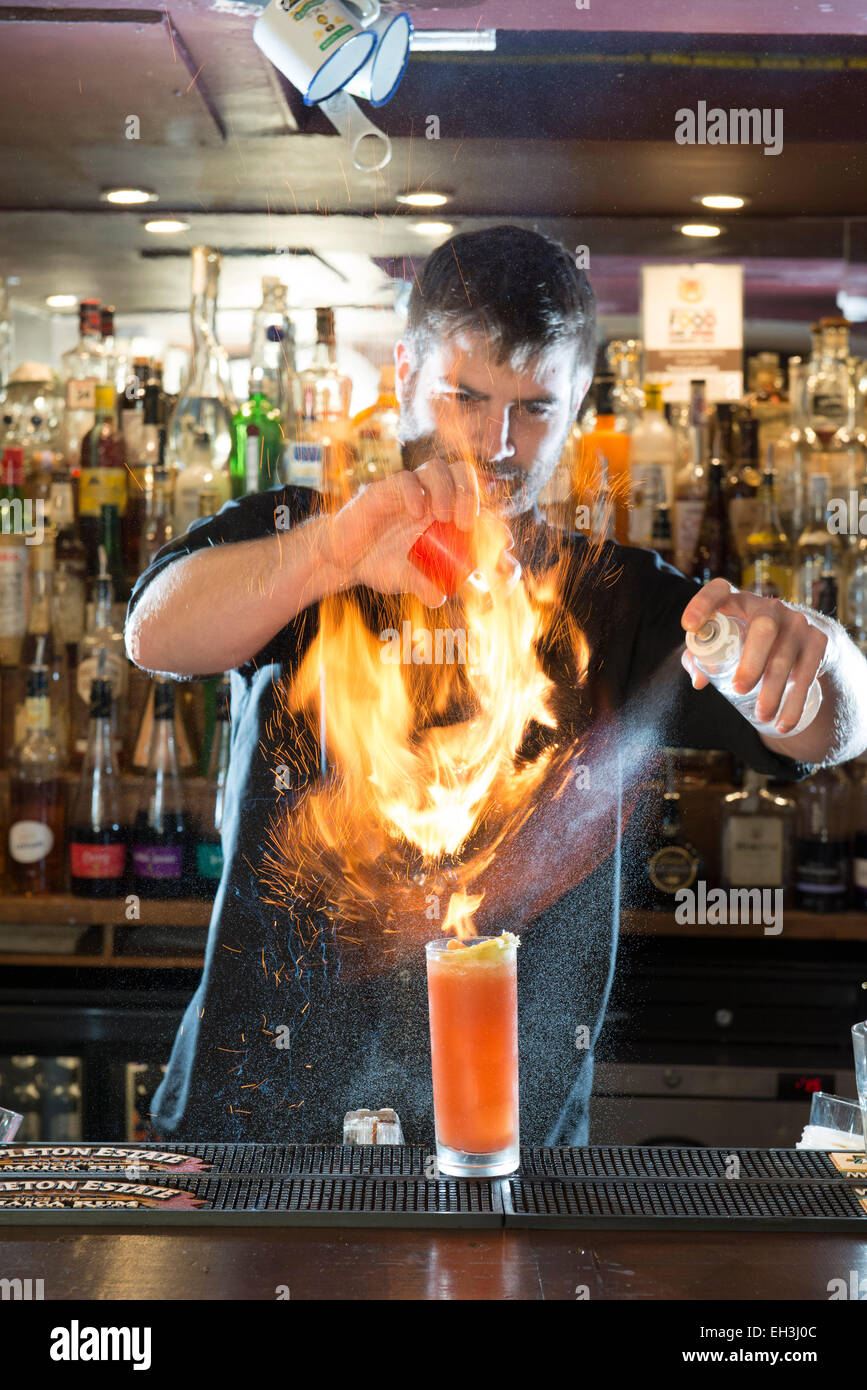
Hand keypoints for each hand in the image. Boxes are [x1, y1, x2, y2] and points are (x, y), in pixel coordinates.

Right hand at [321, 460, 515, 605]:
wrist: (344, 558)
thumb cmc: (382, 564)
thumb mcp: (408, 579)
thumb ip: (426, 586)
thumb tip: (440, 597)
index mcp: (447, 519)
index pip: (480, 509)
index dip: (496, 523)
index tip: (504, 544)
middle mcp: (433, 499)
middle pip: (464, 475)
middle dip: (473, 496)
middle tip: (467, 524)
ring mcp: (411, 492)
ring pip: (439, 468)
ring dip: (448, 490)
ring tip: (444, 517)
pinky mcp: (386, 489)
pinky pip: (405, 479)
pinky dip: (414, 492)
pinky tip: (415, 512)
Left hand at [680, 579, 833, 735]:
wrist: (803, 639)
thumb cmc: (748, 641)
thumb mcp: (725, 642)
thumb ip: (700, 657)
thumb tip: (699, 681)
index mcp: (738, 601)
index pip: (718, 591)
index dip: (702, 603)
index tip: (689, 625)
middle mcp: (769, 606)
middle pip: (763, 629)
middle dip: (752, 661)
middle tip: (739, 688)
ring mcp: (797, 622)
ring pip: (785, 657)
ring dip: (773, 690)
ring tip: (762, 715)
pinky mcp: (818, 640)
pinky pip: (807, 673)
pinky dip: (795, 701)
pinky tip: (784, 722)